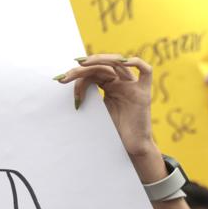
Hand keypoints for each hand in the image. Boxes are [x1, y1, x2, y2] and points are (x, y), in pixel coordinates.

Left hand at [57, 55, 161, 177]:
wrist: (130, 148)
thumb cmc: (113, 131)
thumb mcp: (95, 109)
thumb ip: (88, 94)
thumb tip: (65, 81)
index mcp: (111, 85)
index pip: (94, 71)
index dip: (78, 74)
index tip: (61, 80)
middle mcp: (122, 83)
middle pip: (103, 66)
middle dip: (82, 68)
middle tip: (66, 75)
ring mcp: (134, 86)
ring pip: (119, 63)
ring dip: (99, 60)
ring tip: (81, 64)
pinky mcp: (145, 93)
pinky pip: (146, 71)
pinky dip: (136, 62)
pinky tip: (122, 62)